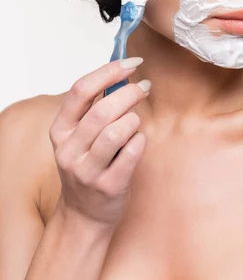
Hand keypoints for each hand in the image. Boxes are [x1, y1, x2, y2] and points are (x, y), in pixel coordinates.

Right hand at [49, 58, 149, 229]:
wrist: (83, 215)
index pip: (80, 91)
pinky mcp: (108, 186)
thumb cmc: (88, 166)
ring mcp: (87, 170)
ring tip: (136, 122)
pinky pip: (132, 153)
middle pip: (102, 110)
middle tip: (144, 87)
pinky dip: (140, 141)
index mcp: (60, 130)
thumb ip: (95, 108)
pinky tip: (138, 141)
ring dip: (134, 120)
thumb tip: (123, 73)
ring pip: (116, 132)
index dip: (108, 72)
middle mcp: (69, 150)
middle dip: (129, 93)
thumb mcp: (80, 137)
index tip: (130, 63)